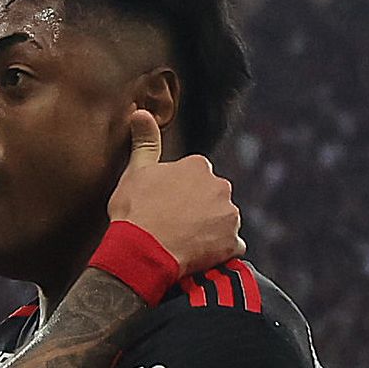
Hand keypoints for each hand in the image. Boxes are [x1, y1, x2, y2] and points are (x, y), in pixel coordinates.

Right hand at [104, 112, 240, 276]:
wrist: (143, 251)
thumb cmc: (135, 211)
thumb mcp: (135, 172)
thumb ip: (145, 141)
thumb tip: (140, 111)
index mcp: (197, 166)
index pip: (195, 175)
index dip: (180, 191)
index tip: (167, 204)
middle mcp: (220, 186)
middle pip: (213, 196)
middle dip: (200, 208)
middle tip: (176, 224)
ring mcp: (229, 215)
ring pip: (224, 220)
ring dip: (212, 229)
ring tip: (187, 242)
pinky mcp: (233, 242)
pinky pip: (233, 246)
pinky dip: (222, 251)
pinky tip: (202, 256)